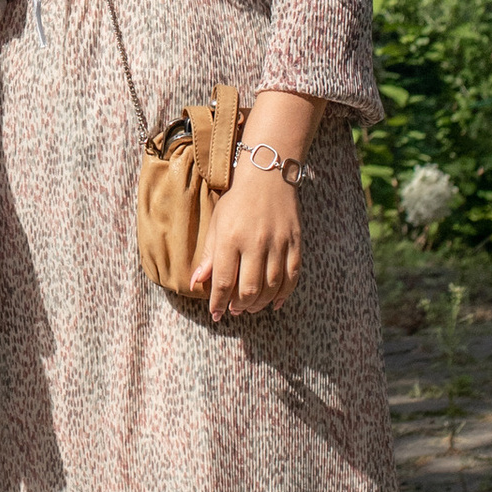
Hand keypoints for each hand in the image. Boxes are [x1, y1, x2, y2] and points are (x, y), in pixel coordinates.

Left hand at [190, 165, 302, 321]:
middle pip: (249, 289)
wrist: (268, 177)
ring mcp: (278, 243)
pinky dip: (284, 294)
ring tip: (250, 307)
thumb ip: (209, 255)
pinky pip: (292, 276)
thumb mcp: (217, 224)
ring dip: (260, 303)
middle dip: (240, 306)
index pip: (224, 281)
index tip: (215, 314)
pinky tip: (274, 303)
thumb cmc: (237, 202)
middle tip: (234, 310)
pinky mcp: (295, 242)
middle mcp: (256, 242)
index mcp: (231, 238)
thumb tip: (196, 282)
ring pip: (271, 286)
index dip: (218, 302)